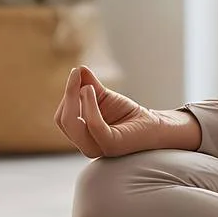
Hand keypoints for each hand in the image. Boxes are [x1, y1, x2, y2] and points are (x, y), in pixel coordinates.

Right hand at [52, 65, 167, 158]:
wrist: (154, 125)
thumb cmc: (128, 113)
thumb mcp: (103, 97)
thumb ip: (89, 85)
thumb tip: (78, 69)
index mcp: (82, 136)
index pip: (62, 117)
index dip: (67, 94)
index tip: (75, 73)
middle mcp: (87, 146)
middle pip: (63, 120)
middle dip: (68, 95)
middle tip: (75, 74)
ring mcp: (98, 148)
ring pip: (73, 123)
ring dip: (75, 98)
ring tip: (87, 84)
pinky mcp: (111, 145)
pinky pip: (93, 125)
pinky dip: (89, 106)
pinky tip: (90, 91)